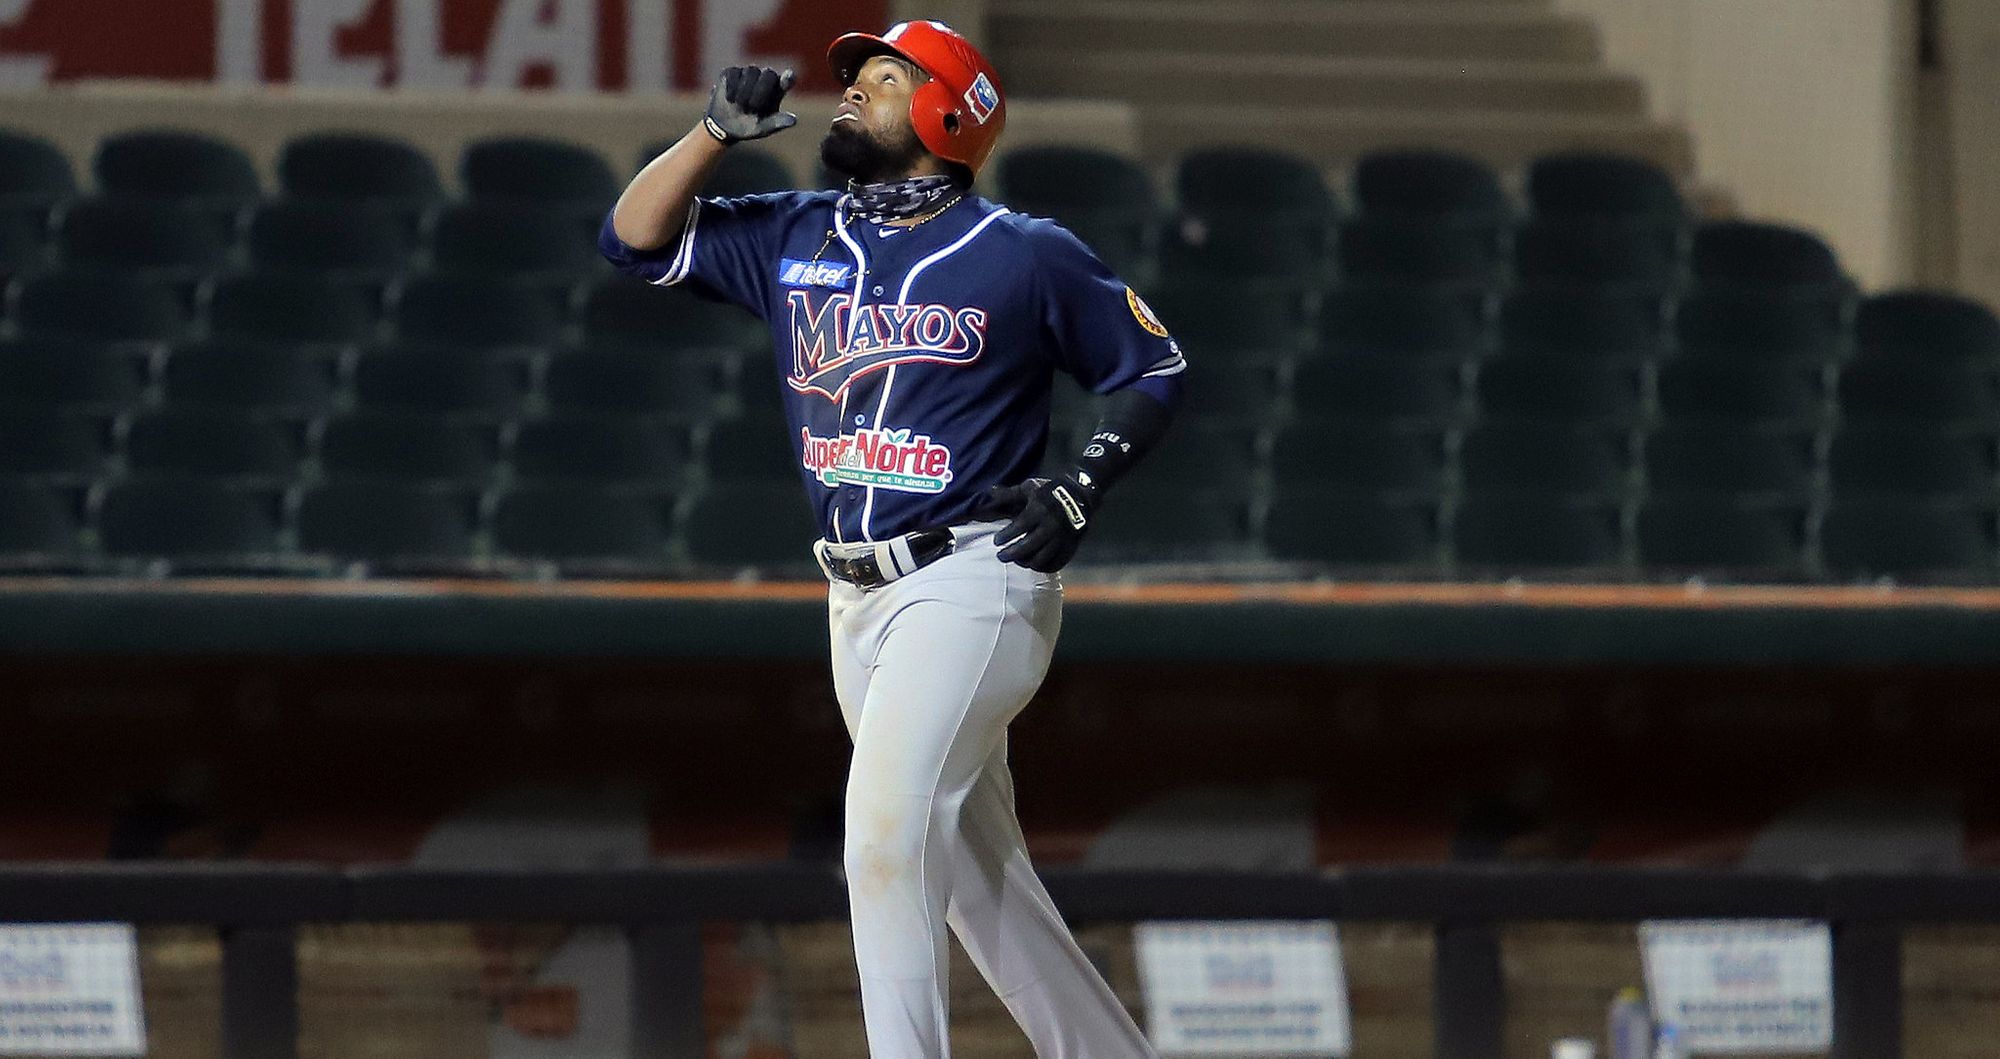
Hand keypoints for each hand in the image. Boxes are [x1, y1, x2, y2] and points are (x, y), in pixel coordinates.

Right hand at [703, 66, 797, 144]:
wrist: (724, 126)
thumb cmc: (749, 127)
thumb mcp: (762, 129)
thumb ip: (777, 123)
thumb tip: (793, 121)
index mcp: (777, 92)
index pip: (787, 81)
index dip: (788, 78)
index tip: (788, 75)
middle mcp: (765, 78)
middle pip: (769, 74)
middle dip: (761, 90)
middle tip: (752, 107)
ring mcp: (749, 73)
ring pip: (751, 72)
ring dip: (745, 91)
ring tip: (740, 106)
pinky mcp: (732, 72)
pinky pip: (734, 73)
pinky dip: (732, 87)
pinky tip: (730, 99)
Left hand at [978, 475, 1097, 572]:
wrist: (1080, 496)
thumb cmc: (1051, 491)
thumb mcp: (1030, 488)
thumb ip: (1009, 493)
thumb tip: (990, 492)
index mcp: (1039, 510)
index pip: (1017, 528)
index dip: (1004, 537)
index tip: (996, 541)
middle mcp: (1051, 526)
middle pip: (1027, 548)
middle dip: (1010, 554)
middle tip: (1001, 556)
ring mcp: (1061, 539)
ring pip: (1040, 559)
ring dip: (1025, 563)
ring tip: (1017, 561)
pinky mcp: (1070, 547)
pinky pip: (1055, 564)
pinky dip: (1042, 567)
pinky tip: (1033, 564)